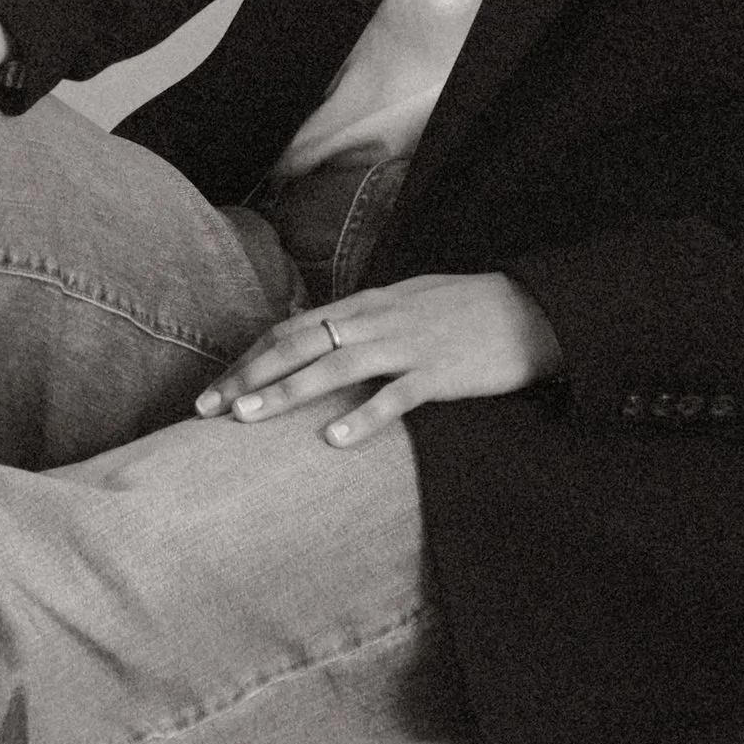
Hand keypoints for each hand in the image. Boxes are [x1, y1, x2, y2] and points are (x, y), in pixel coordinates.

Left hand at [195, 270, 560, 442]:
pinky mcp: (441, 373)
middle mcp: (379, 319)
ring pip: (337, 366)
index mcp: (368, 303)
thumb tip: (320, 336)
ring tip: (247, 418)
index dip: (251, 356)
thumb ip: (363, 320)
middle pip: (301, 344)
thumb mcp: (407, 303)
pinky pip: (396, 397)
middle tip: (209, 408)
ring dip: (288, 392)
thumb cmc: (467, 309)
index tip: (216, 386)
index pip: (293, 327)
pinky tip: (334, 440)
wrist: (534, 308)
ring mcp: (409, 345)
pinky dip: (363, 417)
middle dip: (250, 375)